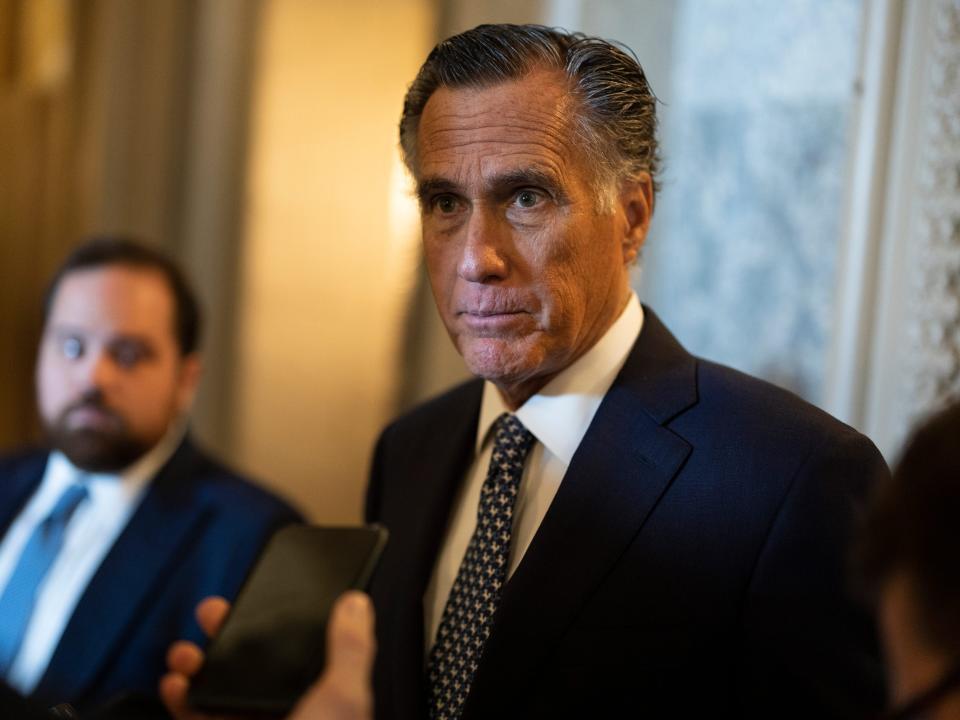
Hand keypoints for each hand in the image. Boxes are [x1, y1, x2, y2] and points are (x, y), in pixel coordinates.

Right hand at [160, 592, 374, 719]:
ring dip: (198, 663)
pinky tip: (174, 683)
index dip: (287, 621)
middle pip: (256, 664)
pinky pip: (194, 717)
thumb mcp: (342, 702)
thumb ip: (350, 652)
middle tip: (213, 611)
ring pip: (219, 689)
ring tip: (185, 651)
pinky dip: (180, 698)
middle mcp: (287, 715)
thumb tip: (357, 601)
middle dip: (230, 633)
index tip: (266, 591)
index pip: (307, 651)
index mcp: (324, 702)